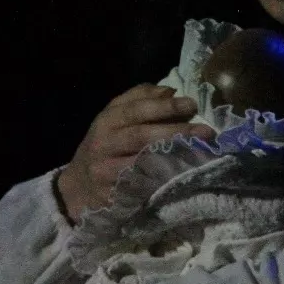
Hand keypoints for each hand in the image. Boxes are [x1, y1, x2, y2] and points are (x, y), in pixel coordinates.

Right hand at [55, 84, 215, 222]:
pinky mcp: (113, 192)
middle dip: (175, 130)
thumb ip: (138, 101)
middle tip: (205, 130)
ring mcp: (106, 169)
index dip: (163, 106)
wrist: (78, 187)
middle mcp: (104, 142)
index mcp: (106, 120)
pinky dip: (164, 176)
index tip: (191, 104)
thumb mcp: (113, 119)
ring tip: (201, 149)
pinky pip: (142, 183)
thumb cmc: (104, 147)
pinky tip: (184, 172)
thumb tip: (170, 90)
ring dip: (174, 154)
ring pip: (142, 159)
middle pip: (140, 134)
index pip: (134, 108)